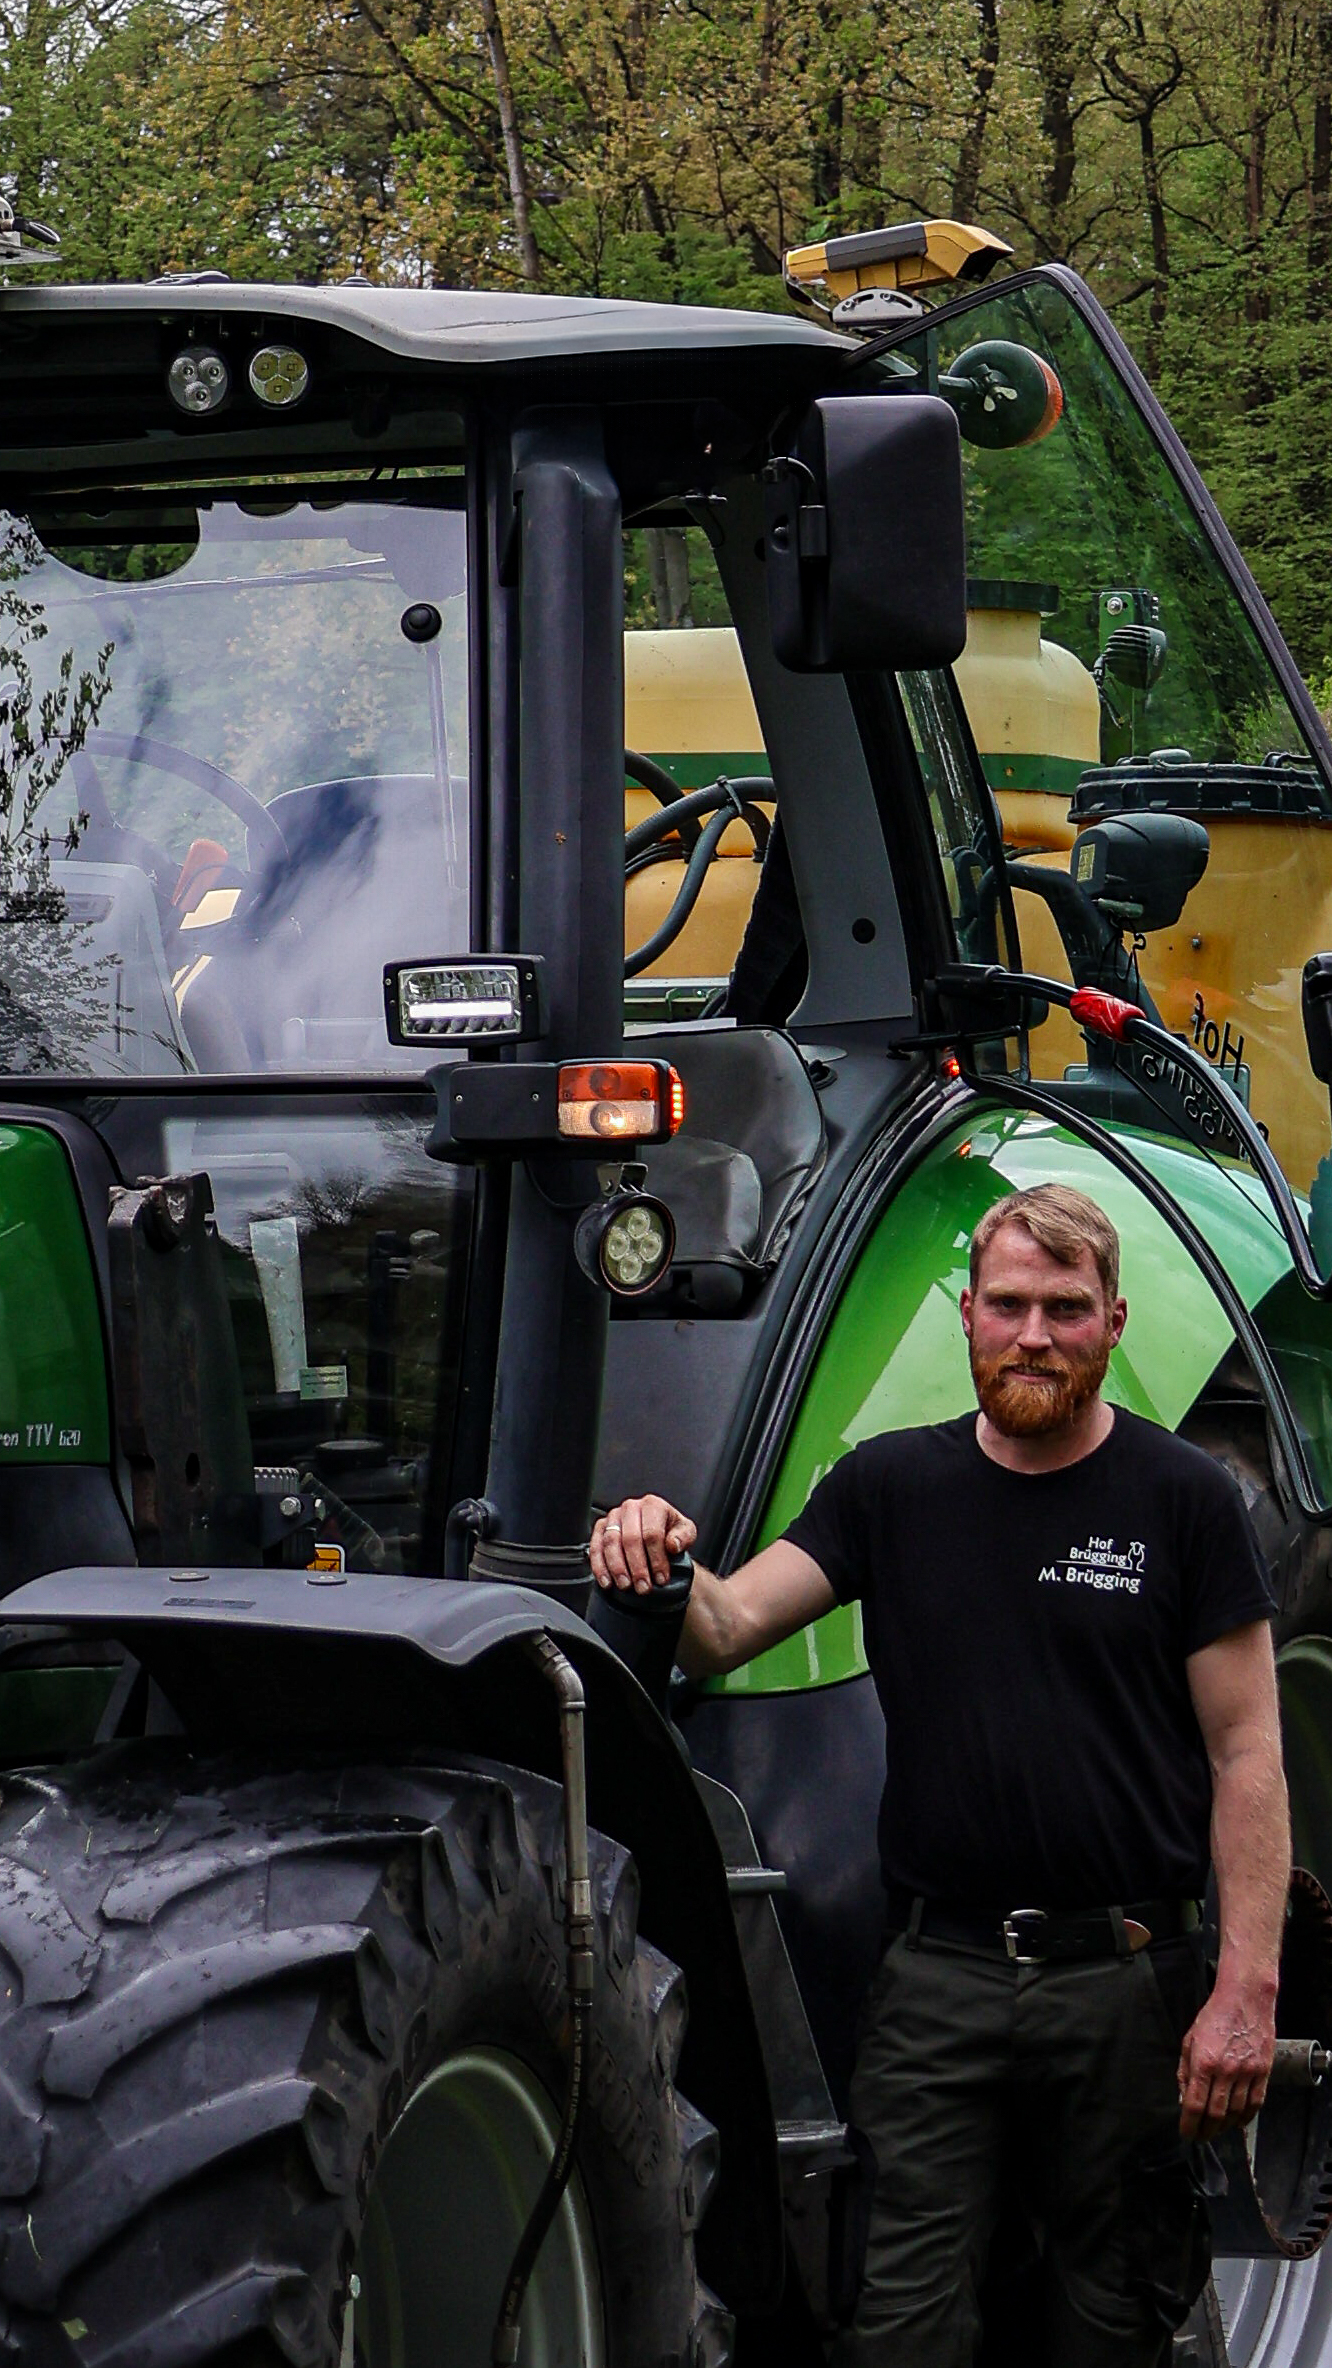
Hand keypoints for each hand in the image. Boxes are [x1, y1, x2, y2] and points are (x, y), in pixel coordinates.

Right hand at [591, 1495, 696, 1593]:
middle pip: (630, 1539)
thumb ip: (683, 1537)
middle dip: (637, 1567)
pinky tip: (607, 1582)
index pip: (652, 1533)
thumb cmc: (671, 1532)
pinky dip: (599, 1566)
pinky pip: (595, 1547)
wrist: (658, 1534)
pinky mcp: (600, 1528)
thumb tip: (672, 1544)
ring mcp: (613, 1517)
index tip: (661, 1578)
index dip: (657, 1559)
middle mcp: (631, 1507)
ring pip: (611, 1543)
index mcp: (653, 1505)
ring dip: (617, 1568)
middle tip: (643, 1587)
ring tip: (626, 1586)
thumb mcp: (686, 1532)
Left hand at [1177, 1981, 1276, 2139]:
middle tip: (1200, 2136)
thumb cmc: (1215, 2017)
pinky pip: (1255, 2104)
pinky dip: (1246, 2118)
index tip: (1186, 2133)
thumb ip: (1185, 2071)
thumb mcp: (1189, 2040)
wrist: (1245, 1999)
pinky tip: (1237, 2122)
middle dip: (1206, 2131)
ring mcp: (1247, 2072)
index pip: (1195, 2105)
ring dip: (1224, 2127)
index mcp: (1204, 2062)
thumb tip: (1184, 2098)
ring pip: (1236, 2112)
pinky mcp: (1263, 2072)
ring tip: (1216, 2130)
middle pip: (1215, 2114)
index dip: (1189, 2125)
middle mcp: (1226, 2070)